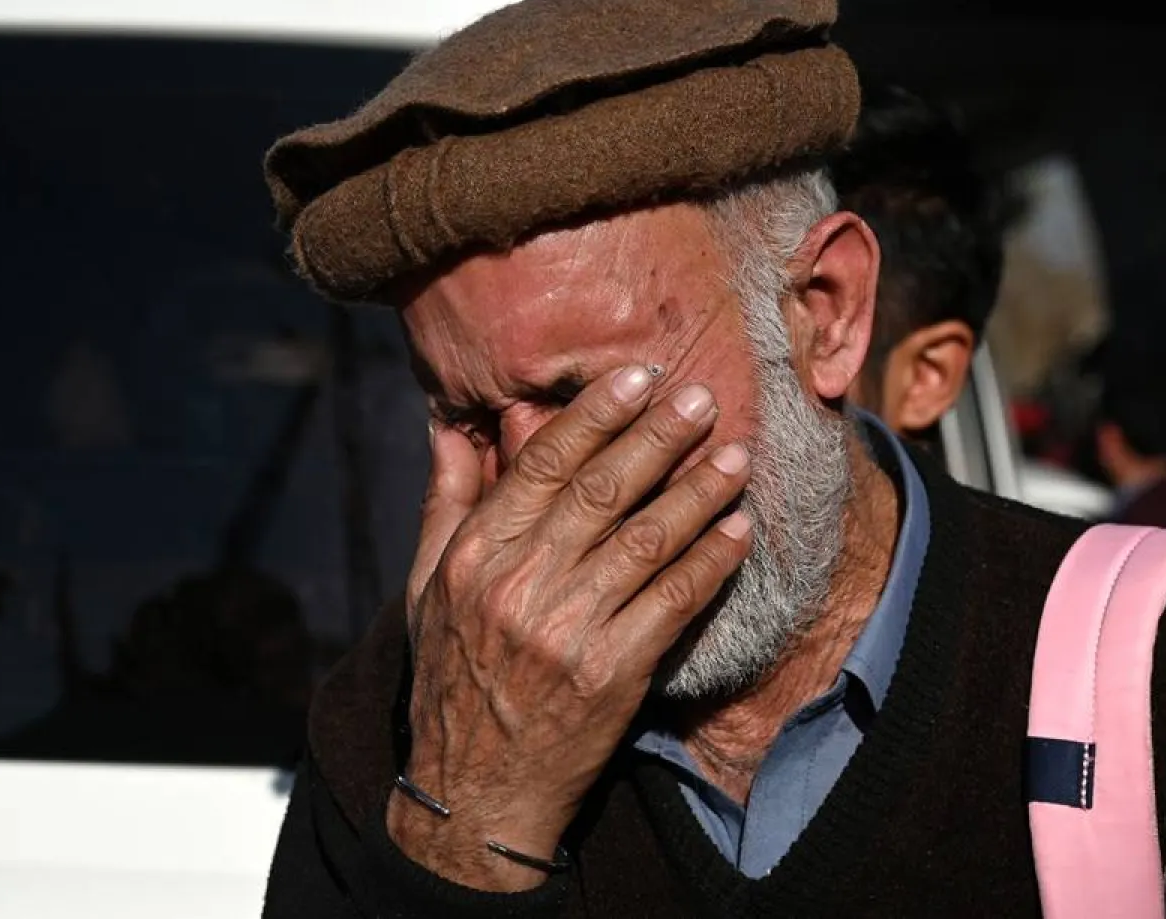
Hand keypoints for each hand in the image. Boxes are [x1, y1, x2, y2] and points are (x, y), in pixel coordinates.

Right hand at [387, 365, 752, 890]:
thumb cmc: (454, 679)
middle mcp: (519, 584)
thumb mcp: (427, 589)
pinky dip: (710, 561)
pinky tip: (738, 530)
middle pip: (604, 491)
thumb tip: (450, 426)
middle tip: (703, 398)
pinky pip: (674, 602)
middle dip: (659, 437)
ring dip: (699, 491)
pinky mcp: (612, 673)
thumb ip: (445, 503)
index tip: (637, 377)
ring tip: (736, 454)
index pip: (542, 465)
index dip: (595, 416)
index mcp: (475, 555)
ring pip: (648, 539)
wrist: (476, 790)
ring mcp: (568, 630)